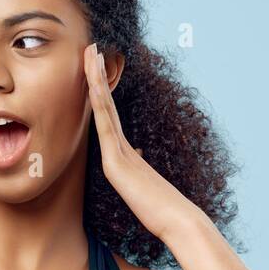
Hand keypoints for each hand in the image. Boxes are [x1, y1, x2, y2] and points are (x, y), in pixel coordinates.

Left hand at [84, 42, 190, 241]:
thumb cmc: (163, 211)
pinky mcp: (117, 163)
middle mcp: (123, 147)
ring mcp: (121, 153)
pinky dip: (99, 105)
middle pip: (106, 104)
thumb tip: (137, 155)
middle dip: (97, 75)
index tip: (96, 68)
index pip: (109, 117)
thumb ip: (136, 169)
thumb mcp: (142, 188)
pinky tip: (92, 87)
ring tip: (90, 54)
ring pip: (104, 109)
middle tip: (92, 47)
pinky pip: (106, 127)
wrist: (178, 222)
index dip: (101, 92)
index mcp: (126, 153)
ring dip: (96, 80)